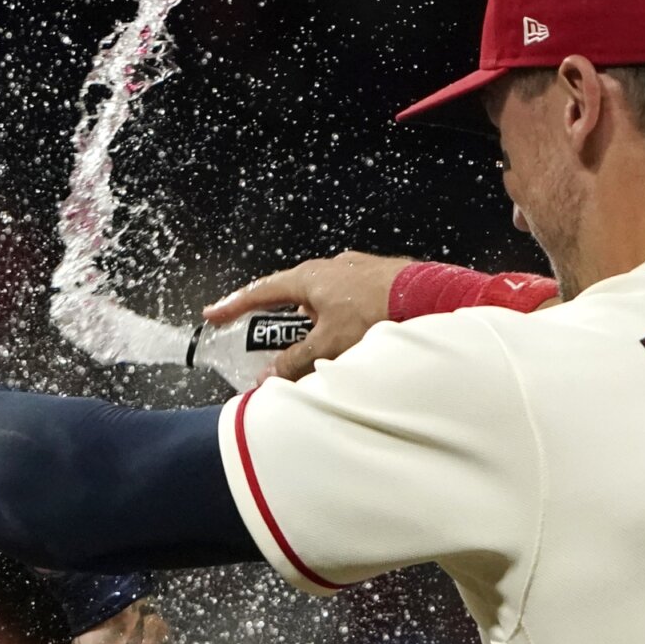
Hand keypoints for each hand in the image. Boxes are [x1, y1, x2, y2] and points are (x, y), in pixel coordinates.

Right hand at [202, 250, 413, 381]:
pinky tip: (350, 337)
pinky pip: (347, 300)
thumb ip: (295, 361)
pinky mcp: (380, 278)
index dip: (234, 306)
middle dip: (278, 320)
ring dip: (313, 322)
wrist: (431, 298)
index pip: (261, 291)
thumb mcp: (328, 345)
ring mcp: (357, 269)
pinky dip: (338, 319)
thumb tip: (268, 376)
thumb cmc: (376, 314)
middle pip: (292, 295)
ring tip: (317, 348)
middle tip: (268, 341)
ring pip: (323, 299)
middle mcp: (331, 267)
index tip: (213, 314)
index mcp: (310, 277)